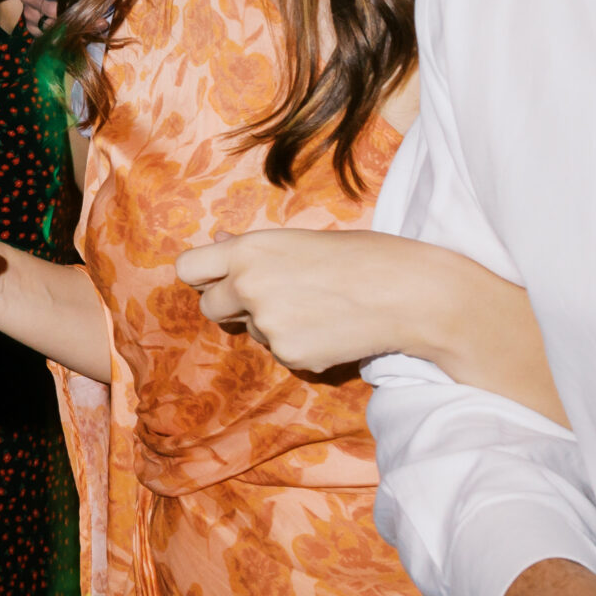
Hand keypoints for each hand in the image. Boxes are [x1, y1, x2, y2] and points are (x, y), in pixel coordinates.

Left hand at [177, 228, 417, 371]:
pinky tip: (330, 330)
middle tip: (272, 298)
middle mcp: (247, 286)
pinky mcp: (290, 355)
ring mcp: (266, 324)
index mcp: (247, 250)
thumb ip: (251, 248)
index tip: (216, 279)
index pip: (187, 268)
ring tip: (316, 307)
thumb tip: (217, 241)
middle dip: (231, 306)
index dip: (202, 276)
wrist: (408, 293)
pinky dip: (298, 347)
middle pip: (209, 307)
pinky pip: (280, 353)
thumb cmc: (359, 256)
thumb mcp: (298, 241)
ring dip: (270, 325)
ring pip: (250, 330)